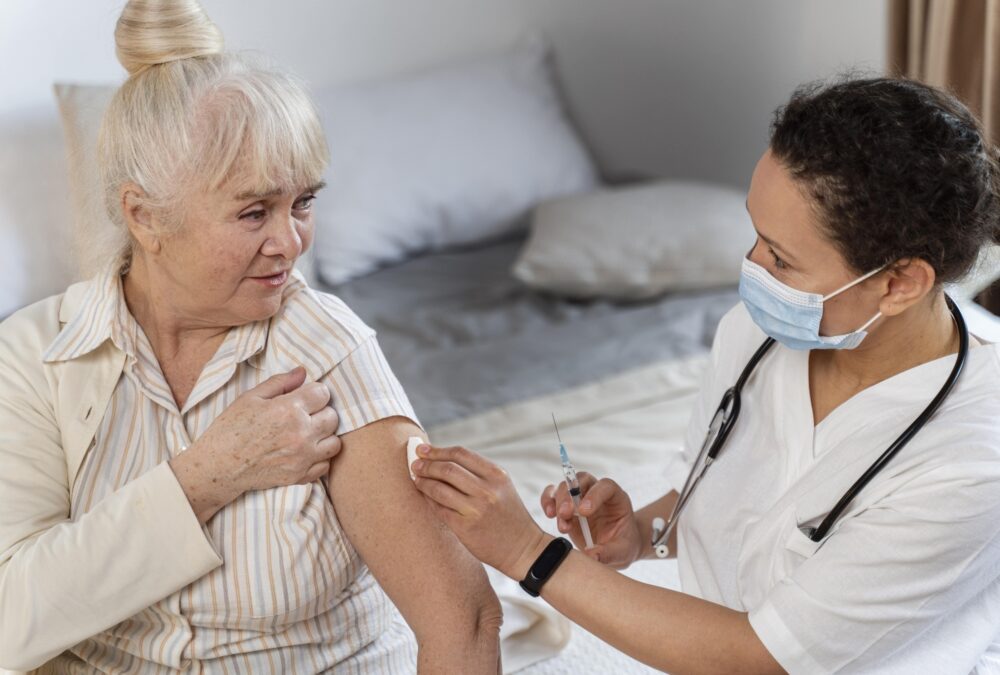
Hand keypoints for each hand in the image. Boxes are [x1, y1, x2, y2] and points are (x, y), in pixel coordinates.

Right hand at [170, 366, 341, 521]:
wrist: (217, 466)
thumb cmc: (230, 429)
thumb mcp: (250, 397)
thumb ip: (280, 382)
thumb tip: (303, 372)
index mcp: (288, 409)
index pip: (323, 393)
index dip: (314, 393)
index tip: (305, 398)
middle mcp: (300, 433)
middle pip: (332, 417)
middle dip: (321, 412)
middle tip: (304, 416)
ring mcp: (302, 457)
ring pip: (335, 442)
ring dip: (324, 436)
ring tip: (307, 434)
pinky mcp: (300, 476)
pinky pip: (325, 465)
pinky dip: (319, 458)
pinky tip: (304, 452)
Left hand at [411, 445, 550, 579]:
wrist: (522, 547)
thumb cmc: (508, 514)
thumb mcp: (501, 487)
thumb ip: (477, 473)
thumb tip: (442, 459)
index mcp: (496, 475)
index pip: (460, 454)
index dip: (438, 450)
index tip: (423, 449)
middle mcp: (487, 490)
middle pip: (448, 469)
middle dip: (427, 465)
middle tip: (415, 464)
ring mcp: (476, 509)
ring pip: (440, 488)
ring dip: (423, 482)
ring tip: (417, 479)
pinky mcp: (465, 527)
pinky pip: (439, 509)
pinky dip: (428, 500)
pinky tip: (424, 496)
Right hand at [541, 473, 641, 568]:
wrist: (615, 548)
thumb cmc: (623, 546)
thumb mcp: (622, 552)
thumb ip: (609, 553)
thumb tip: (591, 556)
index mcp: (616, 498)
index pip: (605, 486)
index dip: (594, 495)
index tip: (585, 512)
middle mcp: (596, 492)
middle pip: (581, 480)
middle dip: (571, 496)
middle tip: (565, 514)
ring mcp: (579, 497)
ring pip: (564, 486)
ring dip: (558, 502)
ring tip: (561, 524)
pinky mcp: (566, 506)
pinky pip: (552, 495)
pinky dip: (547, 501)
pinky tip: (549, 514)